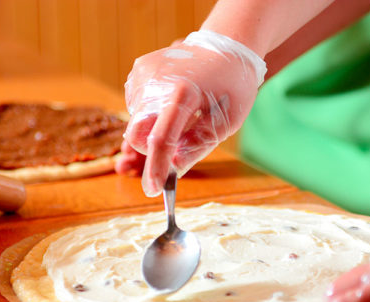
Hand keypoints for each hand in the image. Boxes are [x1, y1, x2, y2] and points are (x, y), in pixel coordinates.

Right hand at [119, 30, 265, 196]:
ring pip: (137, 121)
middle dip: (152, 149)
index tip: (154, 190)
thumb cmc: (232, 85)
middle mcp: (156, 81)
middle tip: (175, 148)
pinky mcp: (138, 70)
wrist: (226, 44)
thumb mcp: (227, 120)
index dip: (156, 168)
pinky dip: (152, 113)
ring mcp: (144, 73)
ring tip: (184, 112)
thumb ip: (198, 145)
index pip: (161, 139)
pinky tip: (174, 101)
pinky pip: (137, 106)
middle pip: (138, 133)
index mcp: (183, 93)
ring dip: (154, 128)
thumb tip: (174, 167)